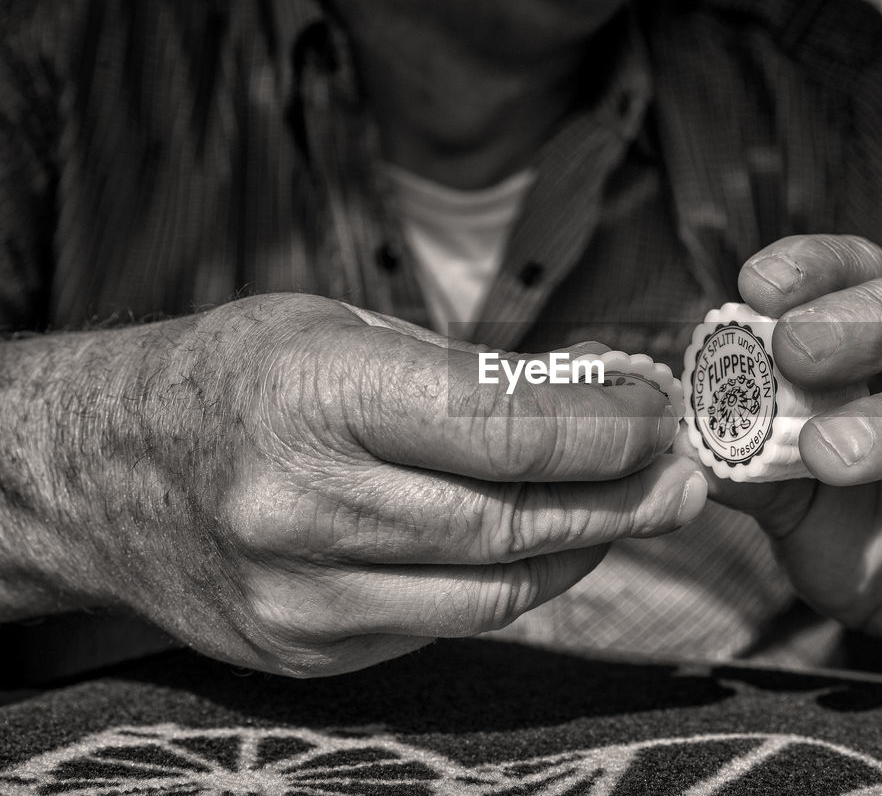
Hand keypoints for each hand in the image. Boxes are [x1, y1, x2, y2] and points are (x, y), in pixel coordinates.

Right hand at [81, 294, 705, 675]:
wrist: (101, 474)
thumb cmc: (230, 379)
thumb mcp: (338, 329)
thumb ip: (461, 374)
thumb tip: (592, 399)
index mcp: (314, 394)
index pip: (502, 425)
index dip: (604, 426)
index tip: (658, 414)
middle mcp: (301, 504)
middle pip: (512, 516)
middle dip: (620, 496)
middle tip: (682, 476)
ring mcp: (301, 594)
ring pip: (495, 588)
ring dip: (583, 546)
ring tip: (636, 510)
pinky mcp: (305, 649)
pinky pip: (447, 621)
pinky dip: (514, 583)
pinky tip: (549, 545)